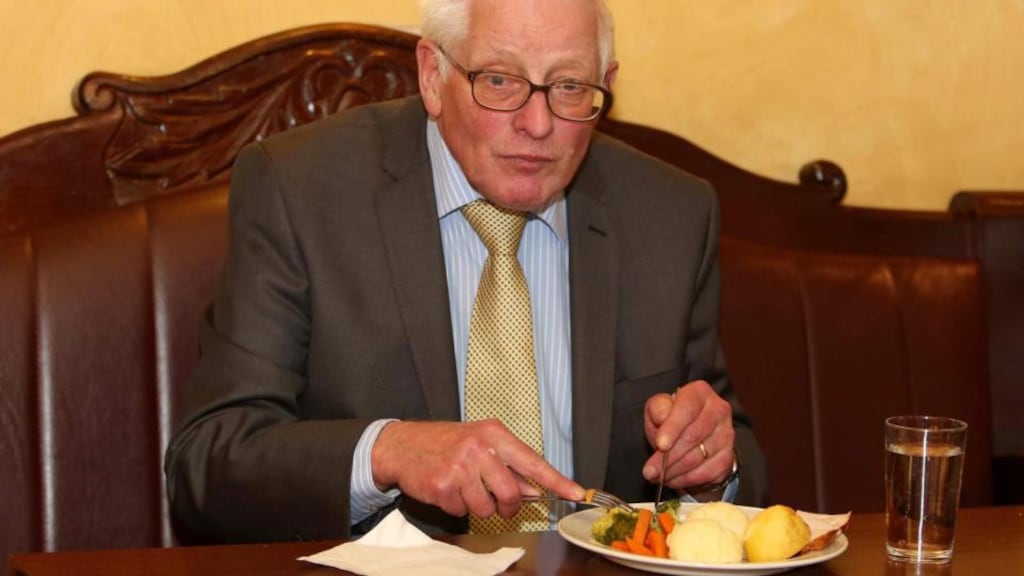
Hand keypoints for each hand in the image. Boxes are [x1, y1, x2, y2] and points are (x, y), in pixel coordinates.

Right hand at [371, 419, 584, 518]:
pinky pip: (462, 512)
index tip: (576, 493)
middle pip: (511, 494)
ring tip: (465, 489)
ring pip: (486, 509)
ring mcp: (459, 467)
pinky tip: (447, 489)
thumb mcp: (481, 443)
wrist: (403, 445)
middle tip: (498, 502)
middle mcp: (479, 448)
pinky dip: (456, 507)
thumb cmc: (446, 443)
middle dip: (507, 506)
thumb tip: (535, 490)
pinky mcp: (442, 486)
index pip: (533, 461)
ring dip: (478, 507)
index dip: (556, 480)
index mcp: (494, 434)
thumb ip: (508, 465)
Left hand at [642, 380, 735, 489]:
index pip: (687, 409)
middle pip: (693, 436)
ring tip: (658, 475)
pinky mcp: (728, 456)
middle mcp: (718, 410)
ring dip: (675, 471)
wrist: (688, 432)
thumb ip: (658, 409)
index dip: (673, 428)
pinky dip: (687, 479)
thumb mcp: (659, 407)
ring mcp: (726, 434)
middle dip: (668, 457)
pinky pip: (707, 473)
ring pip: (699, 458)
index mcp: (700, 392)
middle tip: (650, 470)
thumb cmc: (671, 417)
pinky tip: (673, 479)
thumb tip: (662, 417)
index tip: (661, 445)